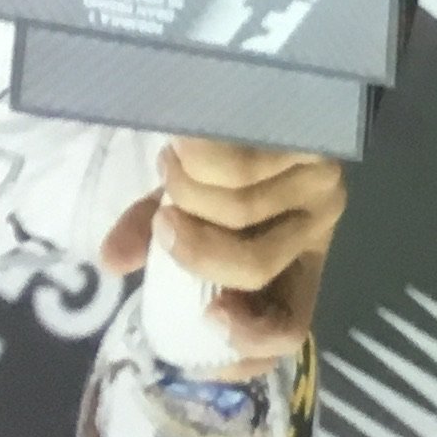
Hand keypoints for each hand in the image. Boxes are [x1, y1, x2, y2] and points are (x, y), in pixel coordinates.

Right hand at [105, 141, 345, 361]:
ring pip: (244, 213)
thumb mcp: (187, 212)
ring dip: (189, 195)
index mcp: (295, 265)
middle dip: (196, 253)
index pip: (289, 328)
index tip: (204, 317)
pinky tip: (185, 148)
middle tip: (164, 224)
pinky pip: (246, 167)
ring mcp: (324, 186)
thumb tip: (112, 261)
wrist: (266, 94)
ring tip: (172, 169)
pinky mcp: (319, 143)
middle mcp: (318, 229)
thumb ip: (153, 239)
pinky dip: (198, 162)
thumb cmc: (228, 164)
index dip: (248, 342)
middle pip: (255, 268)